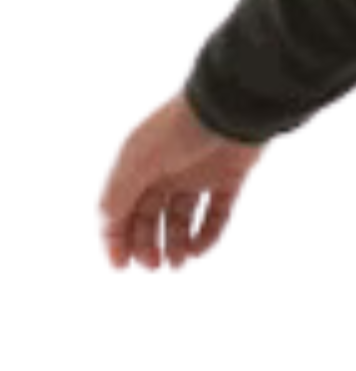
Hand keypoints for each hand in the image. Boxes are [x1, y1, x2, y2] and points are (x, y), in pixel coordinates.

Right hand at [99, 92, 266, 270]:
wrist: (235, 105)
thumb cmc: (182, 128)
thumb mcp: (141, 161)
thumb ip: (119, 195)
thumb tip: (105, 227)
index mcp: (138, 165)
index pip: (120, 210)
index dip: (116, 239)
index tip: (121, 266)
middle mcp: (165, 171)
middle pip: (148, 218)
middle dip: (147, 245)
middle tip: (154, 265)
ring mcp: (197, 175)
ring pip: (181, 219)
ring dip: (176, 244)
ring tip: (177, 263)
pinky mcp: (228, 177)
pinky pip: (215, 214)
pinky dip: (207, 234)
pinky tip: (199, 249)